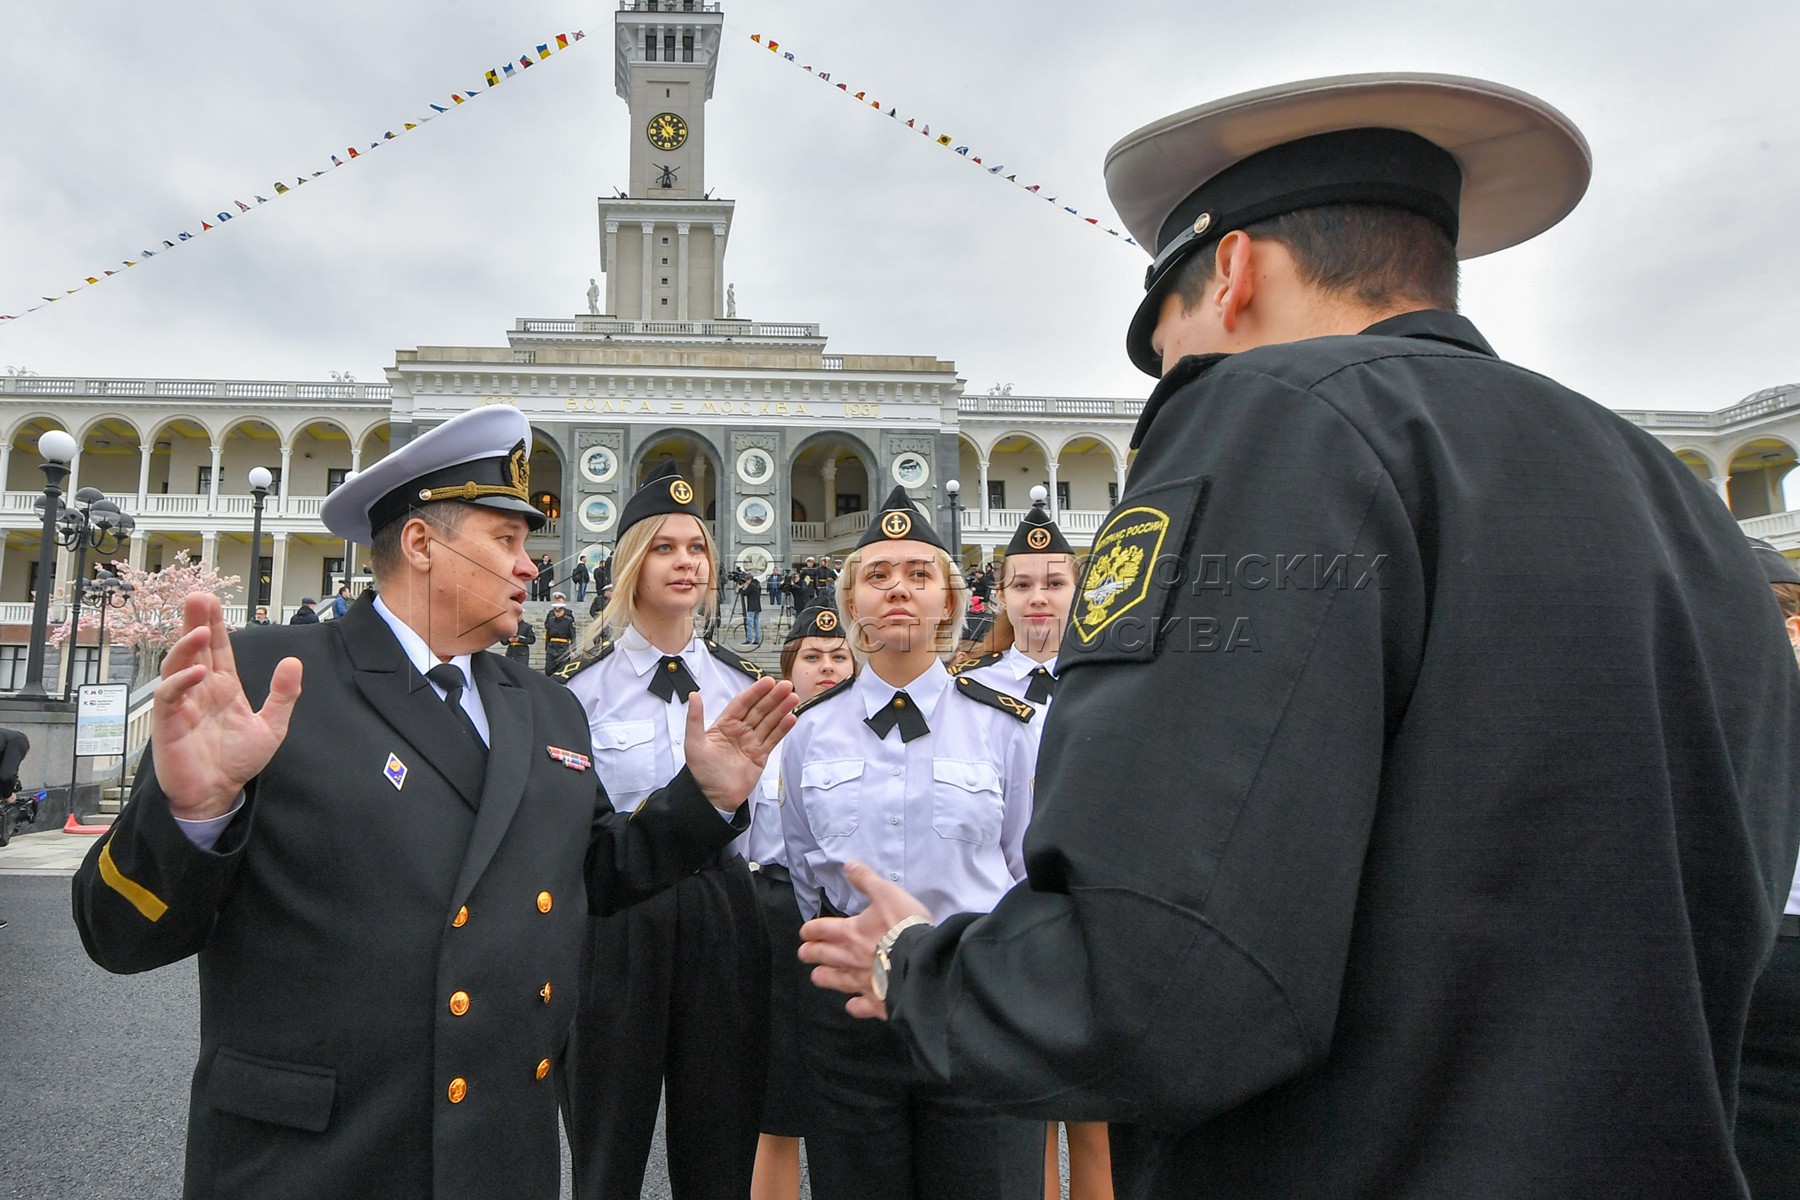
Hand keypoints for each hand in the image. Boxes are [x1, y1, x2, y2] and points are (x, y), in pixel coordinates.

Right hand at [153, 593, 302, 820]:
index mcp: (223, 687)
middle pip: (194, 648)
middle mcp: (200, 690)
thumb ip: (283, 695)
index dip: (216, 624)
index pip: (218, 648)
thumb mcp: (270, 726)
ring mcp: (182, 704)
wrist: (217, 794)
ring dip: (187, 645)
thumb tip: (293, 662)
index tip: (212, 600)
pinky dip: (180, 681)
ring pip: (177, 665)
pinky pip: (169, 695)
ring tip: (201, 628)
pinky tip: (197, 672)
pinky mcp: (168, 722)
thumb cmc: (236, 762)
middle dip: (195, 622)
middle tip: (198, 597)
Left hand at [682, 677, 796, 809]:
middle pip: (759, 710)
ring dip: (781, 710)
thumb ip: (695, 719)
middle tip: (786, 686)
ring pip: (769, 722)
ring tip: (793, 698)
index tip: (768, 682)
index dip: (755, 692)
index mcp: (724, 725)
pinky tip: (791, 718)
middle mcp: (740, 731)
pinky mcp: (761, 756)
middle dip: (773, 697)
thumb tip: (694, 695)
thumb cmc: (701, 772)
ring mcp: (751, 743)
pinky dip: (783, 729)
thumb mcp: (693, 743)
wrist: (713, 799)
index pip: (742, 703)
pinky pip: (773, 739)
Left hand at [798, 861, 931, 1019]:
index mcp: (850, 933)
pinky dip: (854, 1006)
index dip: (811, 930)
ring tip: (816, 976)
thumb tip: (849, 865)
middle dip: (812, 953)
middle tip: (803, 953)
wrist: (921, 961)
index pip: (823, 930)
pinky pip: (861, 1006)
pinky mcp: (877, 1001)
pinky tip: (851, 1005)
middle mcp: (850, 959)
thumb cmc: (904, 926)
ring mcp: (862, 983)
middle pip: (824, 956)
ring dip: (825, 977)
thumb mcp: (886, 893)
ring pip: (836, 981)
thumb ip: (867, 880)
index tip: (804, 932)